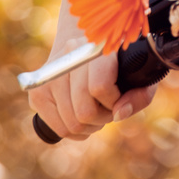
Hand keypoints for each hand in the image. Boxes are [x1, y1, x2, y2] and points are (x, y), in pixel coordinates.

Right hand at [27, 36, 155, 141]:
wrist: (84, 47)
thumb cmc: (119, 65)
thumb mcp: (141, 75)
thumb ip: (140, 95)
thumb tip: (119, 114)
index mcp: (98, 48)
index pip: (99, 86)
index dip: (113, 102)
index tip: (118, 99)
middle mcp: (70, 57)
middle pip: (83, 111)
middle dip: (101, 119)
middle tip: (107, 110)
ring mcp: (50, 75)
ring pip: (70, 123)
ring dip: (88, 126)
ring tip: (95, 112)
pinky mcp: (38, 91)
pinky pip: (57, 128)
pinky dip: (72, 131)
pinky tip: (80, 117)